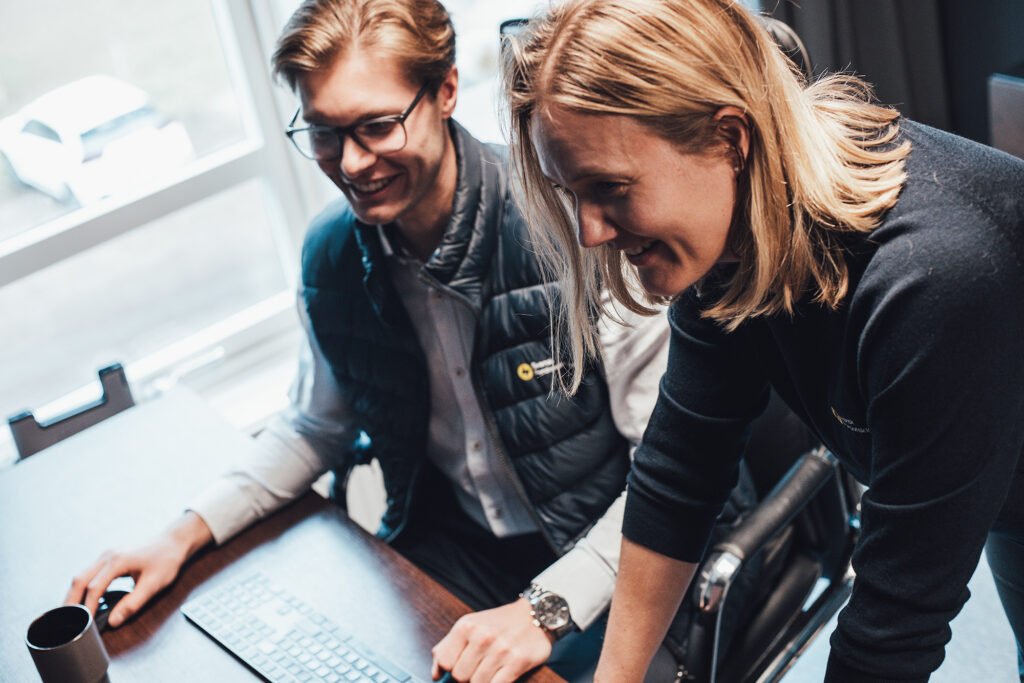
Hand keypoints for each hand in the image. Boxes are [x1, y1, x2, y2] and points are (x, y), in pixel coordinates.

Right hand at [64, 511, 212, 627]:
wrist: (174, 541)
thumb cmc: (167, 560)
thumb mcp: (154, 584)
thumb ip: (133, 603)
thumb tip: (113, 621)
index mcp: (118, 561)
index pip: (95, 588)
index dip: (88, 608)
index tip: (85, 625)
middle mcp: (108, 555)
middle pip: (80, 580)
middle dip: (71, 602)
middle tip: (66, 622)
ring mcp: (107, 555)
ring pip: (82, 575)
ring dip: (75, 594)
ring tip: (71, 615)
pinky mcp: (109, 557)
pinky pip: (89, 573)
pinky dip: (83, 588)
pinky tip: (84, 601)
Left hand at [431, 597, 552, 681]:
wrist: (536, 615)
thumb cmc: (500, 623)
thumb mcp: (470, 625)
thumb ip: (447, 647)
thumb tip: (436, 674)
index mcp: (466, 626)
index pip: (445, 662)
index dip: (448, 670)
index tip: (456, 669)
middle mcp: (482, 637)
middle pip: (460, 676)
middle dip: (466, 677)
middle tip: (477, 669)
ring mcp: (501, 650)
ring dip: (482, 681)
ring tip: (489, 671)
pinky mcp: (518, 662)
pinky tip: (498, 677)